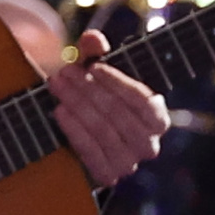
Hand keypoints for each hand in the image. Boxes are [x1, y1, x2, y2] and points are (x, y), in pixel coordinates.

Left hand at [47, 48, 170, 187]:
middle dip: (89, 91)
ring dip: (78, 106)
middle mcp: (149, 145)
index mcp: (157, 118)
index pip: (144, 100)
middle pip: (120, 114)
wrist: (76, 131)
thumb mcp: (95, 70)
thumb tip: (92, 39)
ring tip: (57, 86)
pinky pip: (91, 153)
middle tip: (65, 72)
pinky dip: (74, 130)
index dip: (118, 82)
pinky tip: (59, 111)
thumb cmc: (93, 95)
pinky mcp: (107, 176)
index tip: (93, 66)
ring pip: (104, 132)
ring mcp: (129, 163)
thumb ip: (95, 52)